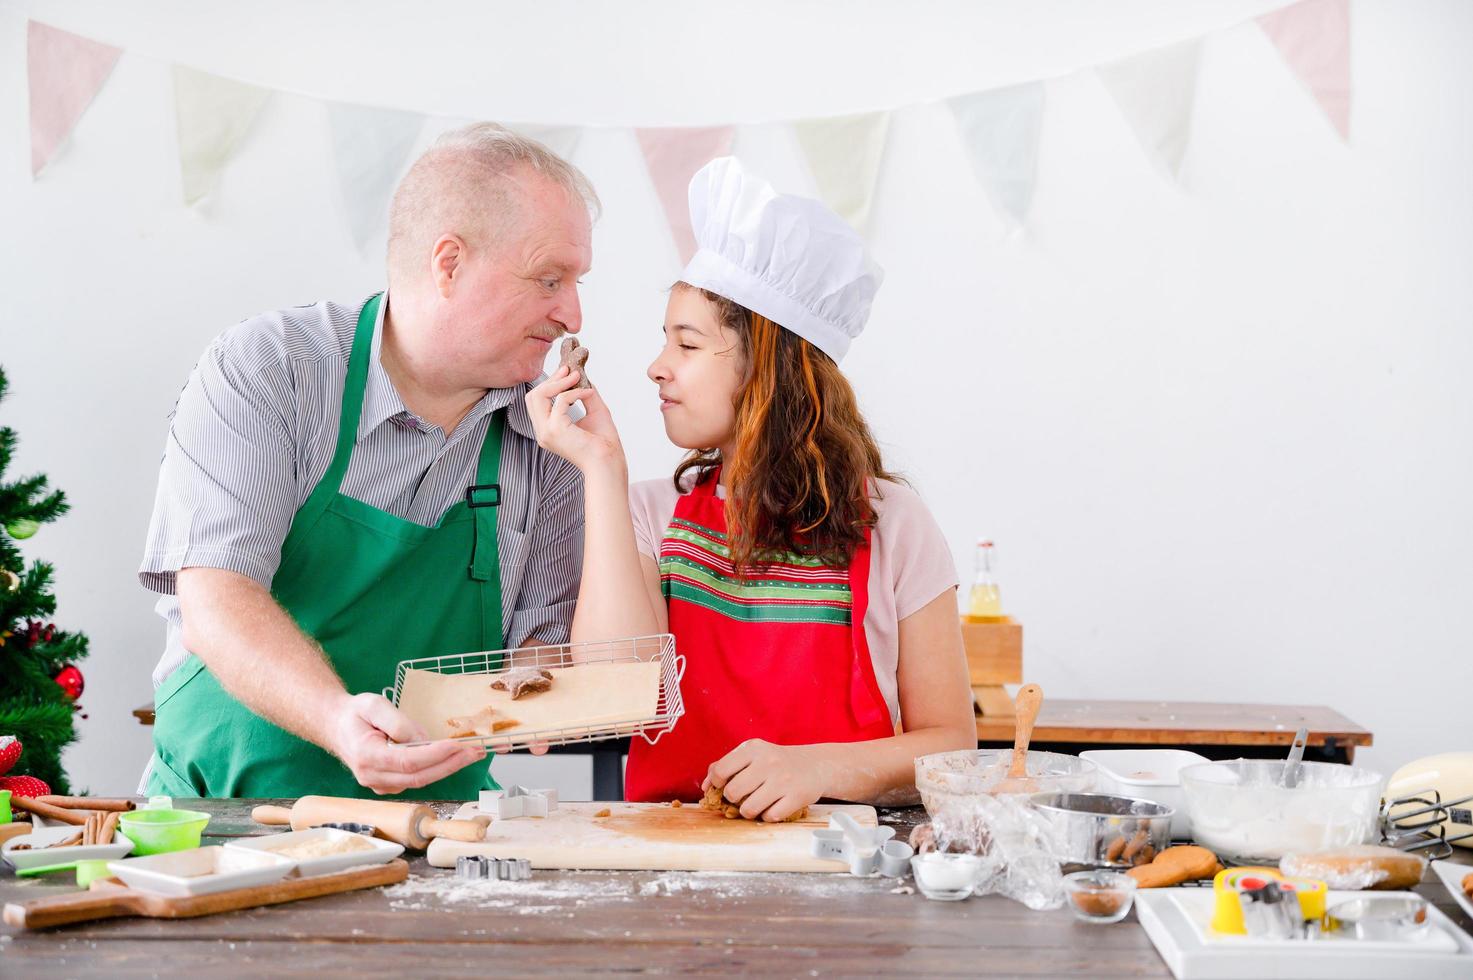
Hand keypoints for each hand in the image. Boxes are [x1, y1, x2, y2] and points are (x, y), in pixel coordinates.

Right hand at [329, 692, 487, 794]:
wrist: (337, 726)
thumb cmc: (355, 714)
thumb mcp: (374, 705)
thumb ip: (398, 722)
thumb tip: (422, 740)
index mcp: (367, 757)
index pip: (408, 761)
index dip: (436, 755)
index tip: (458, 745)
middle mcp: (373, 776)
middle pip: (419, 777)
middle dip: (451, 764)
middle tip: (476, 751)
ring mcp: (381, 785)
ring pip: (421, 781)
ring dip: (449, 767)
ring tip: (472, 753)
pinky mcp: (389, 785)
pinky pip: (417, 780)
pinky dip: (437, 769)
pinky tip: (453, 757)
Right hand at [524, 365, 624, 474]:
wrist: (609, 461)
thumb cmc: (604, 443)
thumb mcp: (594, 411)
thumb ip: (585, 394)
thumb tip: (582, 376)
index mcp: (547, 430)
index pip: (536, 402)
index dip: (549, 384)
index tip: (565, 372)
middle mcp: (543, 432)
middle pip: (532, 397)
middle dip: (551, 380)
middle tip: (569, 370)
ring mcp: (546, 432)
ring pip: (538, 396)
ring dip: (559, 382)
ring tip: (577, 377)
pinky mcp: (556, 429)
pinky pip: (561, 400)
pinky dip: (575, 392)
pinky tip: (589, 393)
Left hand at [704, 739, 828, 821]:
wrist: (813, 765)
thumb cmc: (775, 762)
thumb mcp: (751, 755)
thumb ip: (725, 766)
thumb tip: (705, 787)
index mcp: (752, 749)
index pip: (720, 771)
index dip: (716, 783)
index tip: (724, 785)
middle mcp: (768, 762)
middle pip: (732, 792)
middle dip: (733, 799)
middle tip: (742, 796)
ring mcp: (783, 780)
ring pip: (749, 809)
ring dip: (748, 812)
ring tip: (756, 804)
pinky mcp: (796, 797)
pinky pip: (769, 817)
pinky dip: (767, 816)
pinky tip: (772, 806)